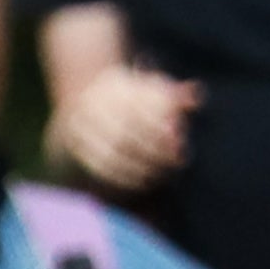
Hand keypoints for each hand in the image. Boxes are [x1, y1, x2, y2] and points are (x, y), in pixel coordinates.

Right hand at [48, 62, 198, 190]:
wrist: (86, 100)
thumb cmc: (130, 97)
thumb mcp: (151, 88)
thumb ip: (173, 95)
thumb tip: (194, 98)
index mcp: (114, 86)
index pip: (139, 109)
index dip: (160, 128)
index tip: (179, 141)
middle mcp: (94, 105)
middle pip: (125, 133)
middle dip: (153, 150)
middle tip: (176, 161)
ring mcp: (81, 126)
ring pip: (112, 152)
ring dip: (139, 167)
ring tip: (160, 174)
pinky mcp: (75, 146)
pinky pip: (99, 166)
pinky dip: (122, 177)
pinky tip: (141, 182)